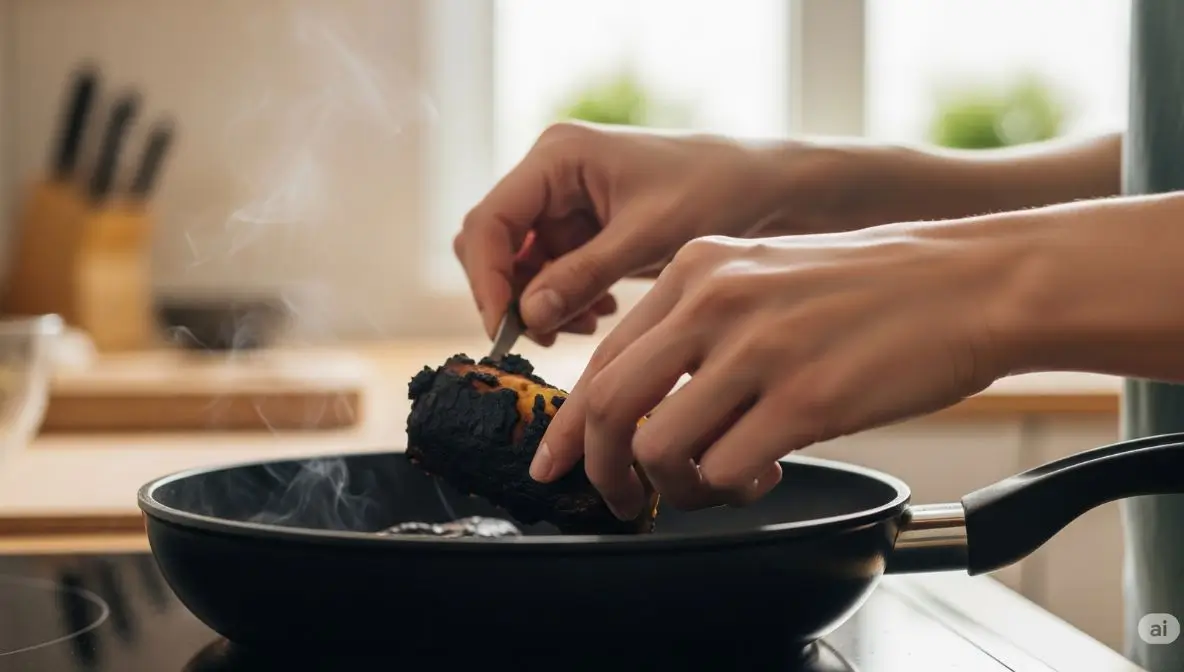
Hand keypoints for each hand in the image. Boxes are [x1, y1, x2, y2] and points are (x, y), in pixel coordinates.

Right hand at [454, 123, 824, 341]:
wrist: (764, 188)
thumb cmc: (715, 192)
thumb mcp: (649, 237)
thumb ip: (584, 275)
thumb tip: (528, 316)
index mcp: (558, 156)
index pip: (490, 221)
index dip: (487, 279)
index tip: (506, 330)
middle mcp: (551, 172)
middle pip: (495, 243)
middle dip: (514, 294)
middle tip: (546, 336)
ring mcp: (564, 200)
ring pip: (520, 263)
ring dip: (542, 302)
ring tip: (587, 326)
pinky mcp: (582, 226)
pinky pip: (550, 269)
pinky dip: (565, 298)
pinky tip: (604, 312)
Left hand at [531, 221, 1024, 518]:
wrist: (973, 281)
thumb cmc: (875, 287)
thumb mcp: (765, 276)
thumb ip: (699, 328)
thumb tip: (647, 405)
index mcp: (695, 268)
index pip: (602, 359)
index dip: (573, 426)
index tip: (563, 462)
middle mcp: (714, 300)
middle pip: (607, 406)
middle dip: (602, 470)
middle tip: (622, 498)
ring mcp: (758, 348)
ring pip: (657, 447)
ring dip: (674, 487)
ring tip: (715, 483)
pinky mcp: (805, 397)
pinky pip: (724, 469)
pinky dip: (730, 490)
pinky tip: (763, 475)